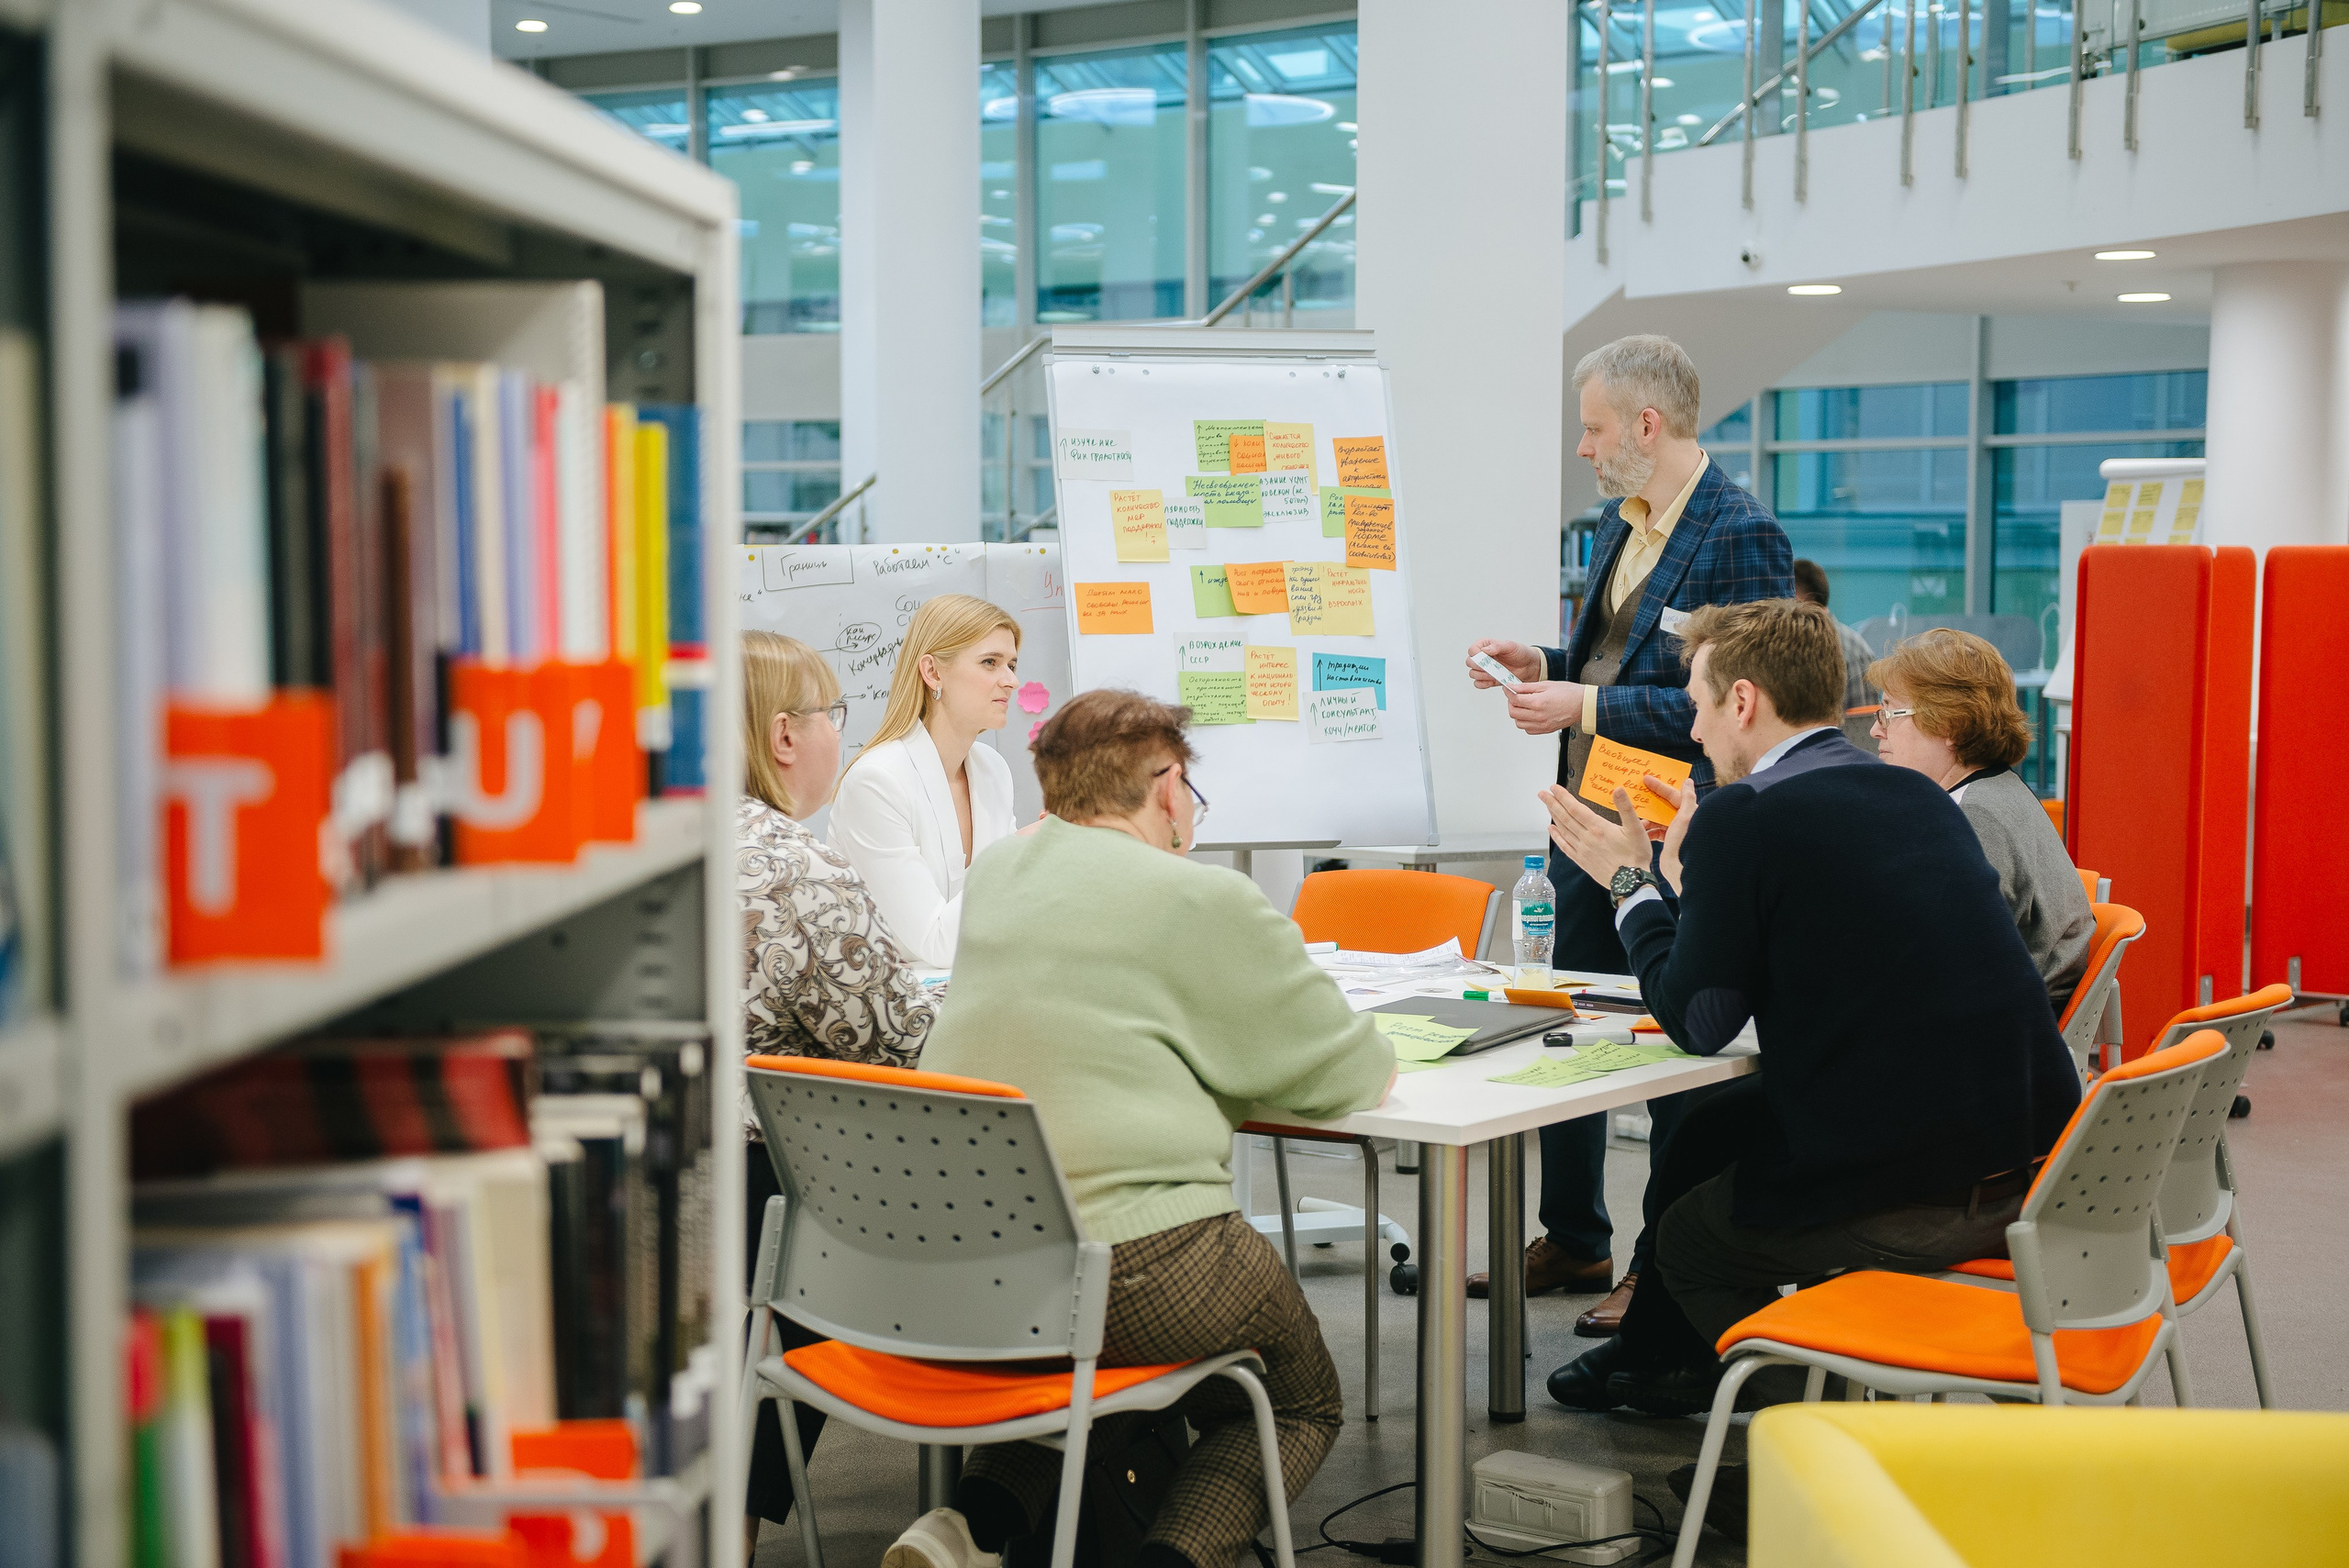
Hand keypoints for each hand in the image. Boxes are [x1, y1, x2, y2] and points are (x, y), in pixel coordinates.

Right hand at [1465, 638, 1542, 687]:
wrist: (1528, 666)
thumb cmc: (1520, 653)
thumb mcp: (1510, 646)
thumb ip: (1497, 646)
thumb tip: (1485, 650)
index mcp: (1485, 646)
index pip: (1472, 650)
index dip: (1476, 655)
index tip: (1486, 658)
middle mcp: (1482, 657)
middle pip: (1469, 662)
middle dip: (1478, 666)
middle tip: (1490, 668)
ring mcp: (1484, 669)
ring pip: (1473, 674)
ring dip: (1481, 676)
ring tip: (1494, 675)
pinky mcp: (1487, 679)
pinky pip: (1478, 684)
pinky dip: (1483, 684)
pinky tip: (1492, 681)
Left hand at [1504, 680, 1582, 735]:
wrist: (1583, 704)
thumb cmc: (1569, 693)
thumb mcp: (1546, 684)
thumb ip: (1526, 687)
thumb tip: (1512, 687)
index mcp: (1539, 703)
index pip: (1514, 699)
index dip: (1508, 692)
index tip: (1507, 688)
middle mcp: (1539, 716)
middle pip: (1513, 713)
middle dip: (1511, 703)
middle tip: (1515, 696)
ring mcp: (1542, 725)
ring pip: (1518, 723)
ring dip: (1517, 713)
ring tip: (1524, 705)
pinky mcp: (1546, 730)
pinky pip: (1528, 729)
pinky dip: (1525, 722)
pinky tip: (1530, 714)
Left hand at [1539, 783, 1651, 891]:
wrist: (1630, 883)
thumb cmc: (1635, 856)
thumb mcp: (1636, 829)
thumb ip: (1626, 808)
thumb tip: (1618, 789)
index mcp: (1598, 828)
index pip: (1575, 808)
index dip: (1563, 797)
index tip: (1553, 788)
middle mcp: (1586, 838)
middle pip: (1565, 817)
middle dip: (1553, 804)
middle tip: (1542, 794)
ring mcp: (1582, 850)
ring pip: (1564, 830)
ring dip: (1554, 817)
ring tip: (1547, 806)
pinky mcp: (1582, 861)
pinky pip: (1565, 847)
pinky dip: (1557, 837)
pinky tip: (1551, 830)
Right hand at [1647, 775, 1696, 891]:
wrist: (1682, 868)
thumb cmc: (1684, 842)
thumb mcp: (1686, 818)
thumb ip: (1688, 798)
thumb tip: (1688, 781)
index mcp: (1688, 812)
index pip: (1673, 795)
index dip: (1659, 786)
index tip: (1645, 779)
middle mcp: (1683, 820)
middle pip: (1665, 806)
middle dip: (1651, 802)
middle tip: (1638, 795)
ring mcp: (1676, 830)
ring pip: (1659, 818)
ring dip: (1648, 818)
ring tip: (1638, 818)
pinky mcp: (1670, 840)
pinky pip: (1657, 831)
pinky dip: (1649, 830)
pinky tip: (1642, 831)